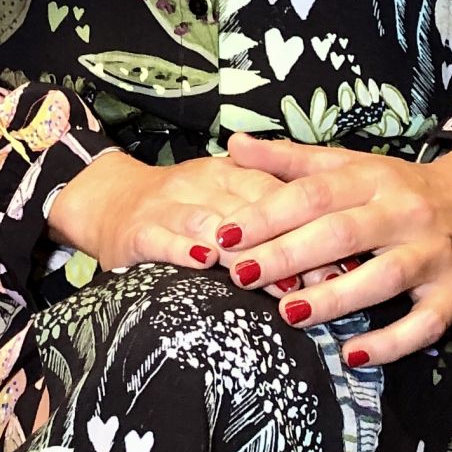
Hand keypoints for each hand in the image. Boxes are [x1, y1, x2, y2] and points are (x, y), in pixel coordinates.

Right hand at [44, 148, 314, 281]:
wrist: (106, 199)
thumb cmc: (180, 206)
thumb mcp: (224, 196)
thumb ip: (268, 213)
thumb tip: (335, 245)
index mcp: (226, 171)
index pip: (273, 191)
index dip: (309, 221)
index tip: (345, 255)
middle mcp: (198, 182)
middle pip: (249, 211)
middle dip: (287, 246)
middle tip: (322, 279)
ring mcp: (166, 205)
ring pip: (209, 223)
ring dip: (244, 252)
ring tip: (274, 280)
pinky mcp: (137, 230)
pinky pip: (162, 238)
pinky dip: (184, 248)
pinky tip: (204, 262)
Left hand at [214, 136, 451, 365]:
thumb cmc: (403, 186)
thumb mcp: (352, 165)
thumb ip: (292, 160)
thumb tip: (233, 145)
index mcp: (372, 177)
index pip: (314, 192)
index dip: (269, 212)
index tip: (226, 233)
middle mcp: (402, 212)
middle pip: (341, 233)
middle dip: (288, 255)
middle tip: (241, 275)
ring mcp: (432, 254)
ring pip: (383, 277)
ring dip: (334, 298)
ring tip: (288, 314)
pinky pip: (424, 324)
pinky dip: (390, 343)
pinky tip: (352, 356)